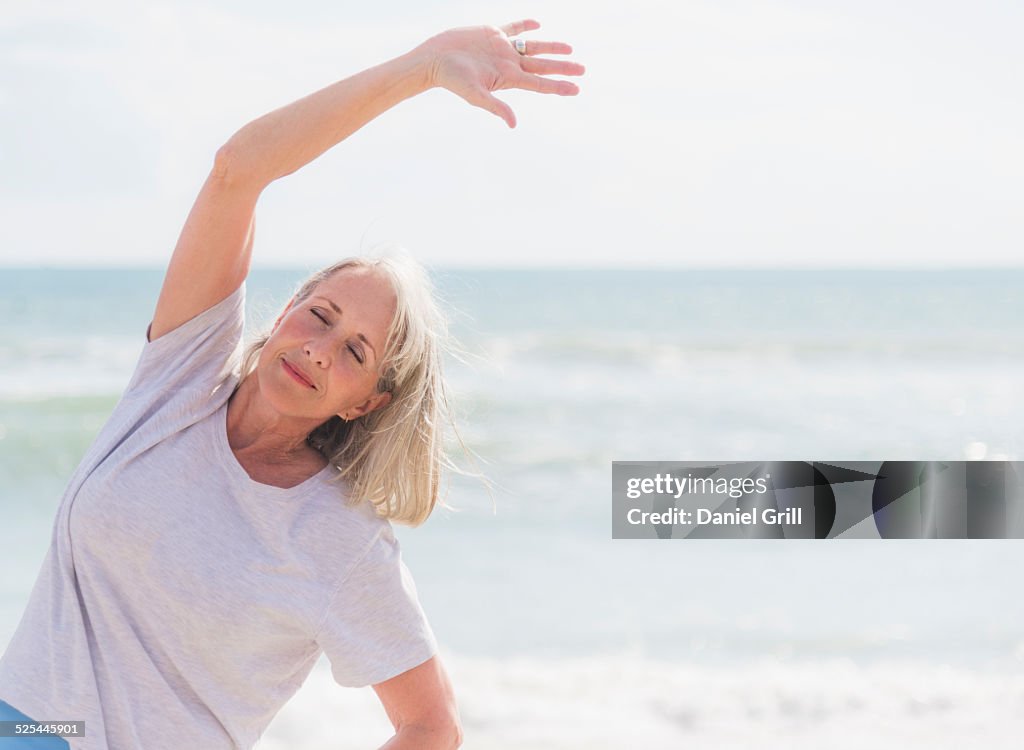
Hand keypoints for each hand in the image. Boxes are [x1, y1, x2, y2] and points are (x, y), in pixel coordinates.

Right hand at [419, 19, 583, 127]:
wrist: (434, 60)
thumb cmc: (452, 79)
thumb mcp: (476, 95)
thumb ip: (496, 107)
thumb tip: (513, 125)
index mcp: (508, 78)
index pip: (540, 83)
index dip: (558, 86)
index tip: (577, 88)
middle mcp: (508, 64)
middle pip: (542, 66)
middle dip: (562, 68)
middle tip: (583, 69)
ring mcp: (501, 49)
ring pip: (532, 47)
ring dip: (550, 48)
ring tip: (569, 49)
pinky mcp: (491, 33)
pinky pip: (513, 28)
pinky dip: (525, 26)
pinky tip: (538, 25)